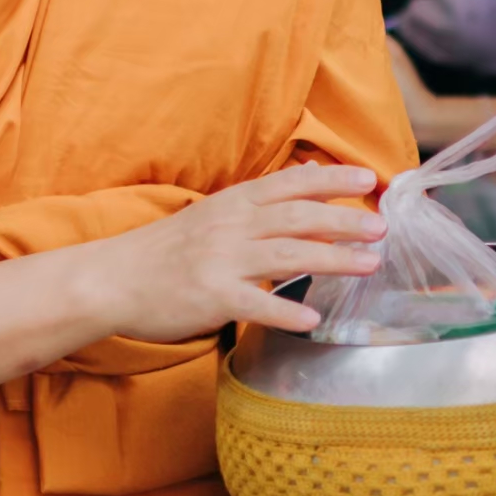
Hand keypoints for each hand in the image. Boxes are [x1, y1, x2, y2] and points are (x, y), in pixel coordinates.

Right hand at [105, 164, 384, 339]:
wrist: (113, 278)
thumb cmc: (168, 249)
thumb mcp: (214, 212)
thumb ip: (260, 201)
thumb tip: (307, 176)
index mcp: (234, 202)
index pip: (292, 183)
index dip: (333, 180)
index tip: (371, 179)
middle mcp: (232, 226)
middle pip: (298, 217)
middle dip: (345, 220)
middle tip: (382, 227)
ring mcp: (221, 261)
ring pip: (287, 256)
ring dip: (332, 260)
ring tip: (369, 265)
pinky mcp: (211, 297)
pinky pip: (256, 304)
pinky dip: (286, 310)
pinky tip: (313, 318)